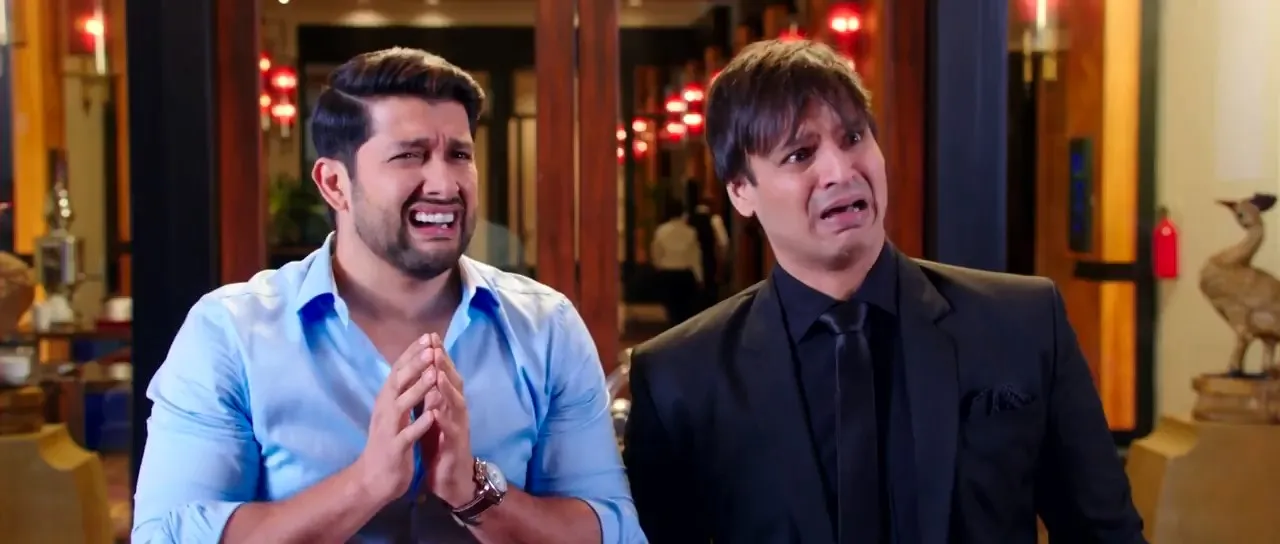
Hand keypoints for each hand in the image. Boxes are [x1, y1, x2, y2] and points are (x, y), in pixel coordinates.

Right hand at [353, 334, 438, 504]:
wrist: (372, 479)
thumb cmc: (388, 441)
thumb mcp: (393, 412)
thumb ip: (403, 390)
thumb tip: (414, 365)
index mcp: (386, 400)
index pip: (398, 371)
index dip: (412, 353)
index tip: (428, 336)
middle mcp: (384, 410)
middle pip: (398, 382)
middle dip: (415, 364)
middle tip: (431, 348)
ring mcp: (388, 429)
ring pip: (402, 405)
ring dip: (418, 389)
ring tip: (434, 374)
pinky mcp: (394, 449)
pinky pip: (407, 435)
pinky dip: (419, 424)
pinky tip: (433, 415)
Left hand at [419, 333, 476, 507]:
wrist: (451, 479)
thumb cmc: (440, 444)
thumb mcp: (433, 415)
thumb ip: (432, 394)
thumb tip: (426, 370)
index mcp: (448, 403)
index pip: (445, 374)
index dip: (439, 356)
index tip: (429, 336)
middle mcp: (457, 410)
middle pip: (454, 383)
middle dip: (445, 365)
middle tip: (435, 347)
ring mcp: (459, 427)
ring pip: (457, 403)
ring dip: (447, 388)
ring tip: (438, 374)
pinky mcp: (456, 445)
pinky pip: (451, 431)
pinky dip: (444, 420)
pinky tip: (435, 412)